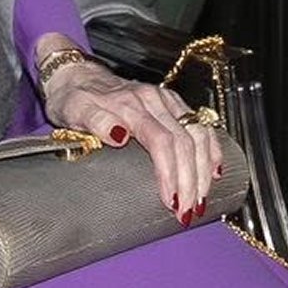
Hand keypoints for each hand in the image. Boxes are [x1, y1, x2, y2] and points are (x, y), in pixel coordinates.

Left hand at [37, 46, 218, 221]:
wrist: (76, 75)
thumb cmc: (73, 99)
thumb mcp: (74, 110)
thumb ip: (95, 121)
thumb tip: (119, 135)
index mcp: (131, 104)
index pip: (161, 141)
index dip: (170, 173)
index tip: (172, 202)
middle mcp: (153, 100)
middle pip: (184, 141)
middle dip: (190, 180)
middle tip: (188, 212)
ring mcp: (165, 100)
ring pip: (198, 133)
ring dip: (203, 169)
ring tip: (201, 199)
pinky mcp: (172, 102)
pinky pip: (200, 124)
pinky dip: (211, 148)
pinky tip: (214, 170)